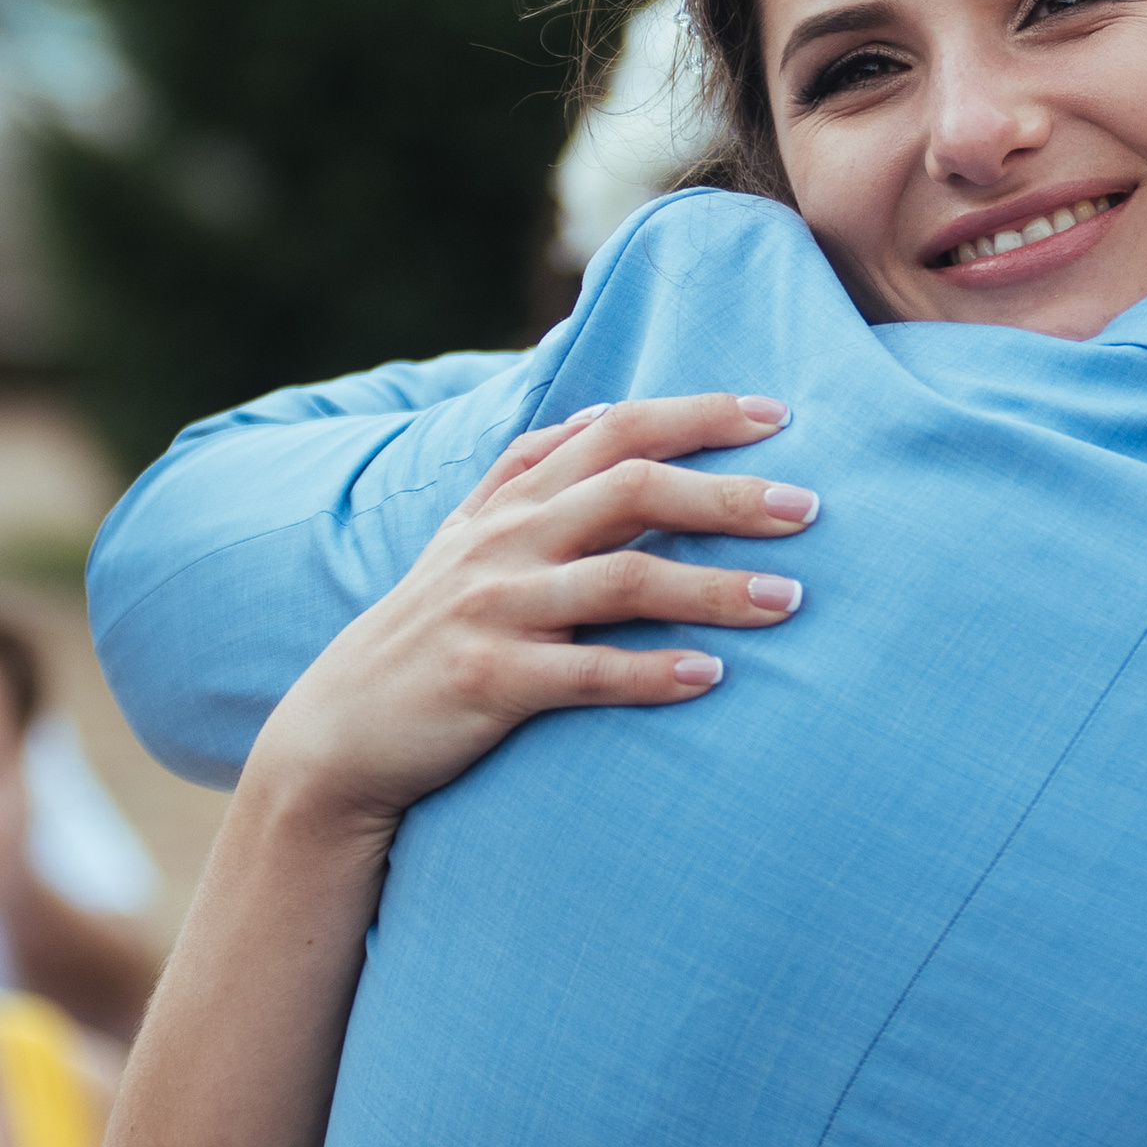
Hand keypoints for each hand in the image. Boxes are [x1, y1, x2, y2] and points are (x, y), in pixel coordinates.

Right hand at [240, 393, 820, 853]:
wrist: (338, 733)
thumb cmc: (427, 632)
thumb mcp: (466, 539)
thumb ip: (529, 476)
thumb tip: (603, 413)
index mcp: (510, 502)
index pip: (613, 430)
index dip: (696, 414)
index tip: (777, 414)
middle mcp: (504, 542)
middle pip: (631, 490)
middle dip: (726, 494)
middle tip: (808, 507)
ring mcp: (494, 609)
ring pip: (623, 580)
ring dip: (715, 588)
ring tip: (789, 600)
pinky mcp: (488, 681)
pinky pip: (587, 672)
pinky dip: (653, 673)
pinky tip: (711, 677)